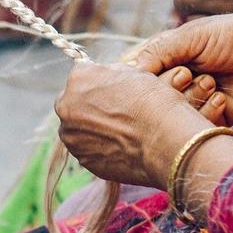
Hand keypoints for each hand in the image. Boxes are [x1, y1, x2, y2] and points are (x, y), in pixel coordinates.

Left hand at [54, 62, 225, 188]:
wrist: (165, 141)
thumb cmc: (156, 102)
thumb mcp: (135, 73)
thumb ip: (111, 74)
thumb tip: (105, 78)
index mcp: (78, 78)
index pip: (82, 77)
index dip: (100, 84)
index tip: (114, 92)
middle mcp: (66, 106)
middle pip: (74, 104)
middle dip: (91, 107)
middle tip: (118, 115)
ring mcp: (71, 136)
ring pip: (78, 129)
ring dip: (93, 129)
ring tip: (122, 133)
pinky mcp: (82, 159)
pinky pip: (88, 150)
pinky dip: (101, 149)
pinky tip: (123, 148)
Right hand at [134, 13, 232, 123]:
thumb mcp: (190, 36)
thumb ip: (157, 53)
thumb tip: (128, 73)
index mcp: (167, 59)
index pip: (139, 77)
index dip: (145, 79)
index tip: (158, 71)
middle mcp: (177, 82)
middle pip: (153, 99)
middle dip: (171, 86)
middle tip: (189, 73)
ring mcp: (193, 101)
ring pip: (173, 115)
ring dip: (192, 97)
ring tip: (212, 81)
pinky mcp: (212, 118)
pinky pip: (196, 125)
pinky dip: (207, 110)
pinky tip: (222, 96)